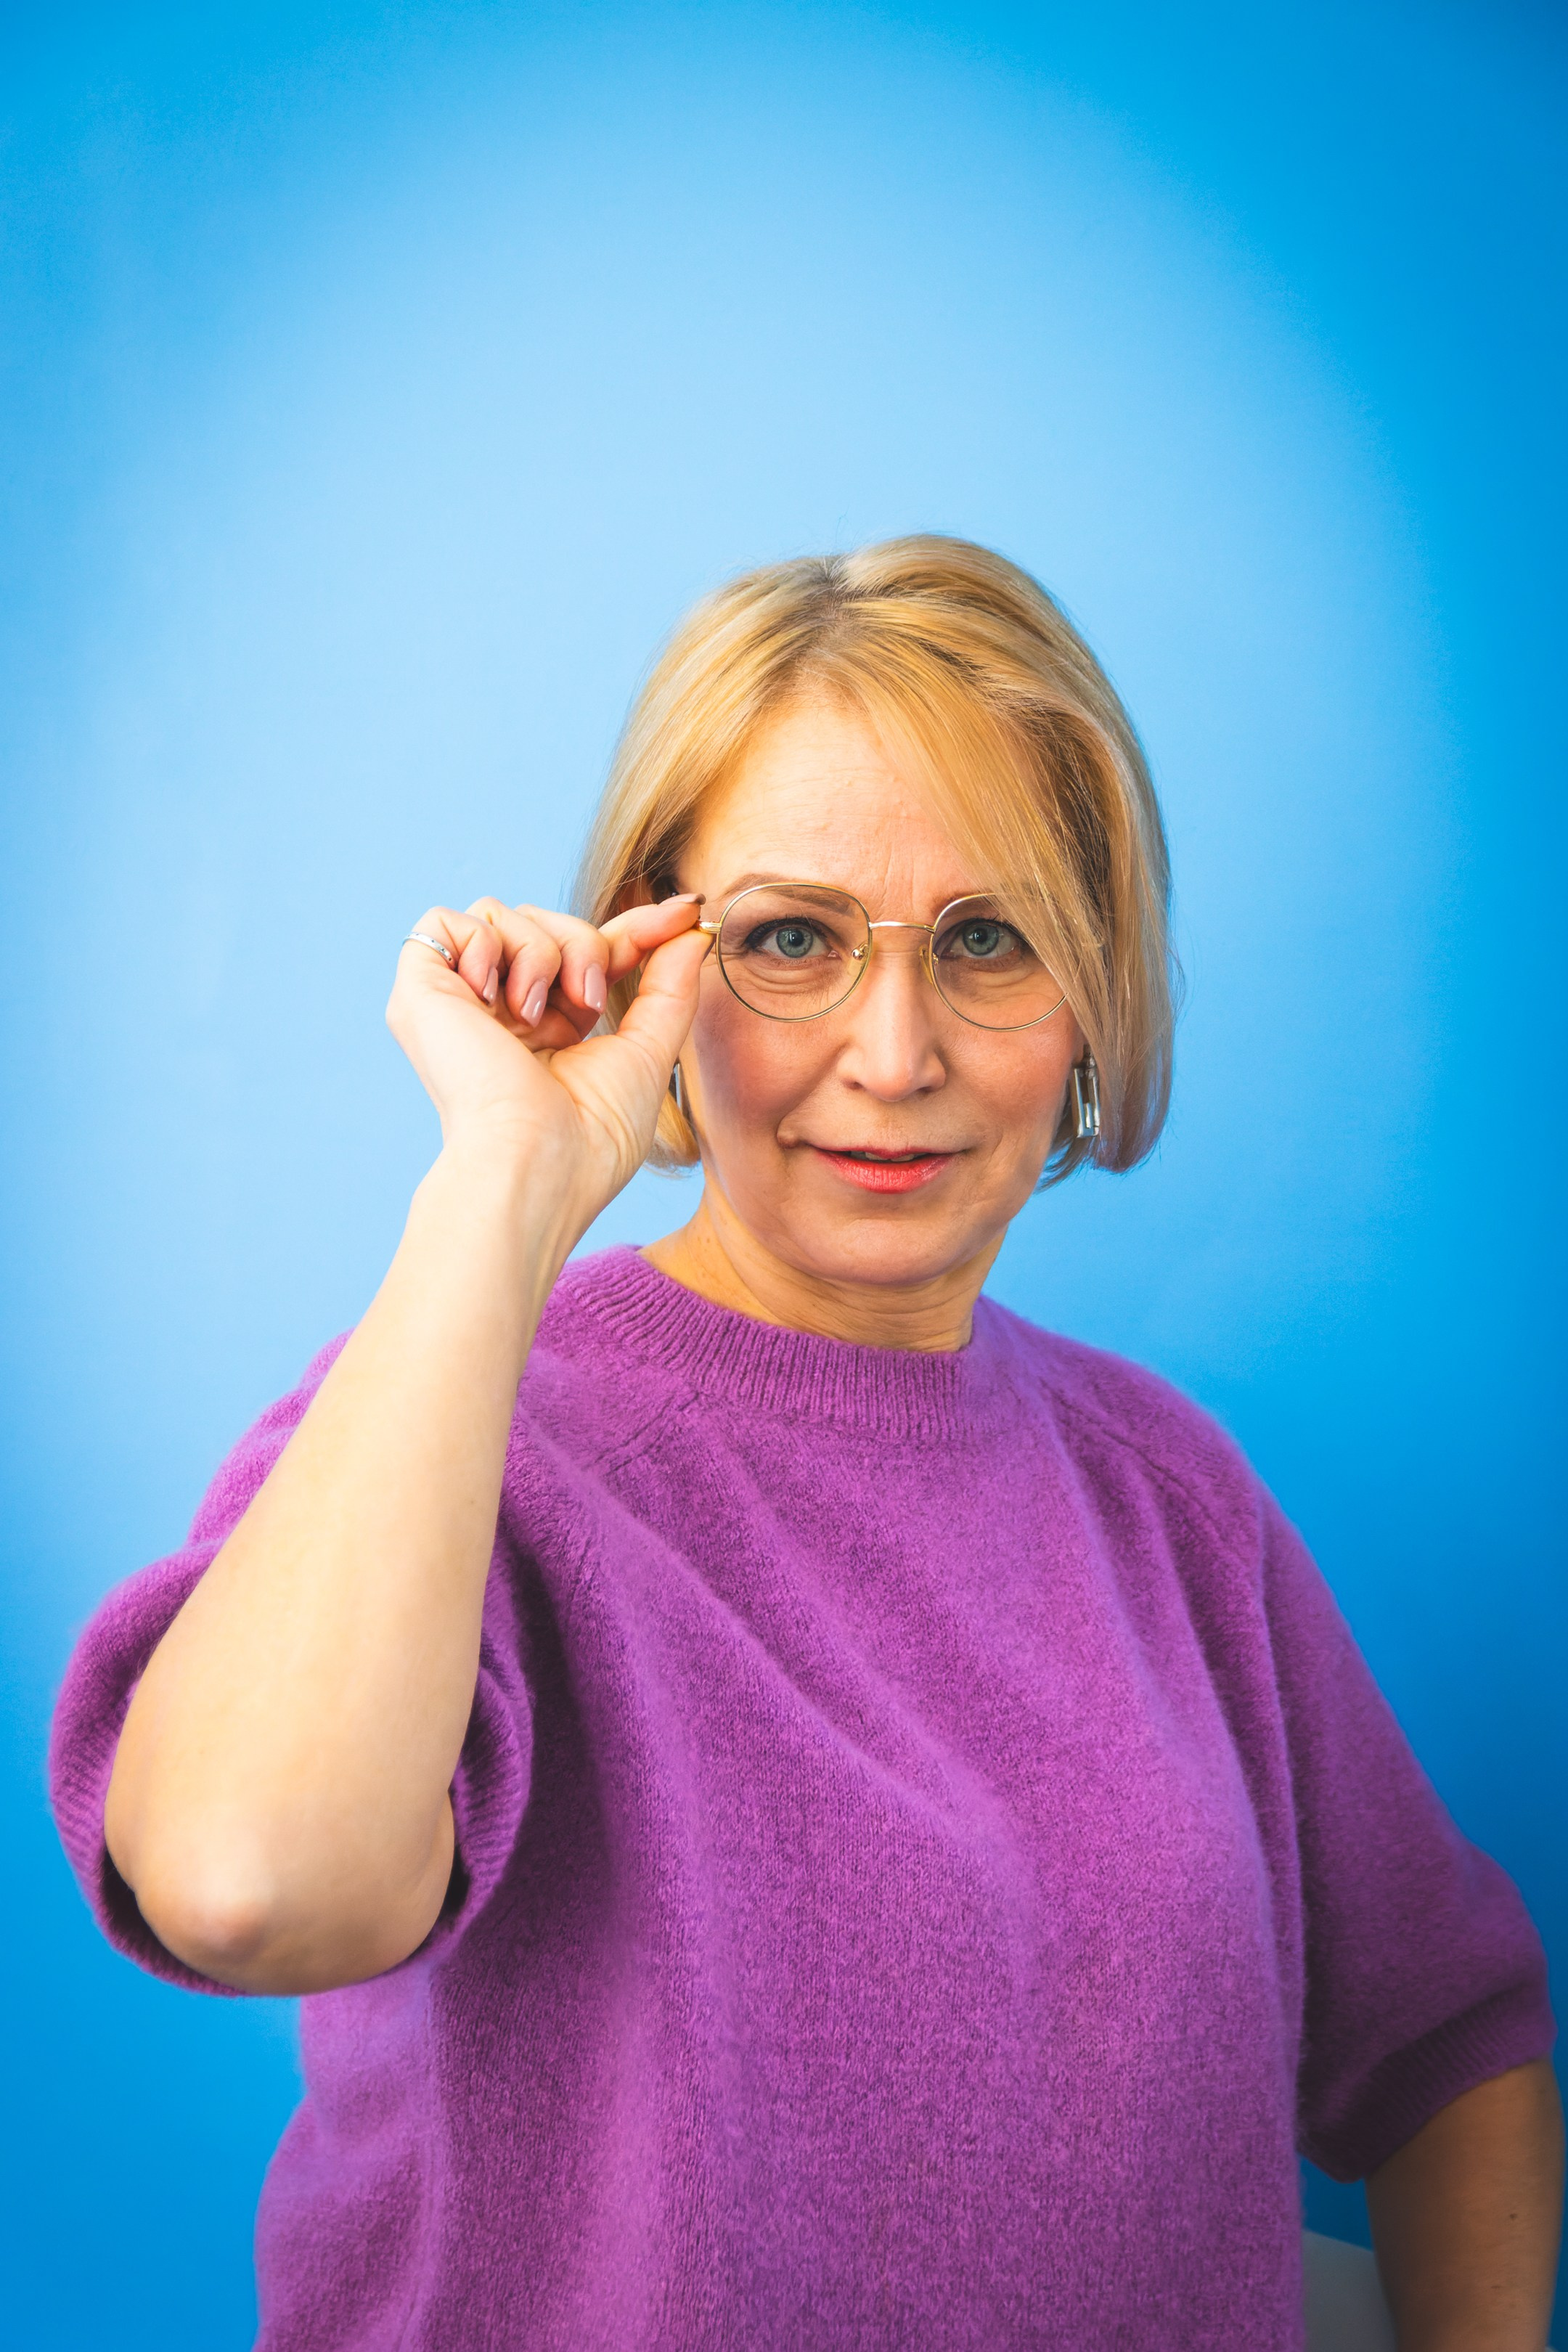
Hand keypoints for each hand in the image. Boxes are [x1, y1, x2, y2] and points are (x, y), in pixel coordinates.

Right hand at [387, 891, 710, 1238]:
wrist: (537, 1161)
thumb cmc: (592, 1134)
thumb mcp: (647, 1050)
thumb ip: (669, 985)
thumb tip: (688, 927)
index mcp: (545, 1030)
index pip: (585, 951)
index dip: (634, 926)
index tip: (683, 912)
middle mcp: (496, 1012)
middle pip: (546, 921)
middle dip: (584, 944)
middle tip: (588, 1003)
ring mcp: (456, 1002)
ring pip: (501, 913)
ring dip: (540, 951)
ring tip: (536, 1014)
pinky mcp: (418, 992)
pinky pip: (442, 920)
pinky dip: (482, 943)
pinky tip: (494, 998)